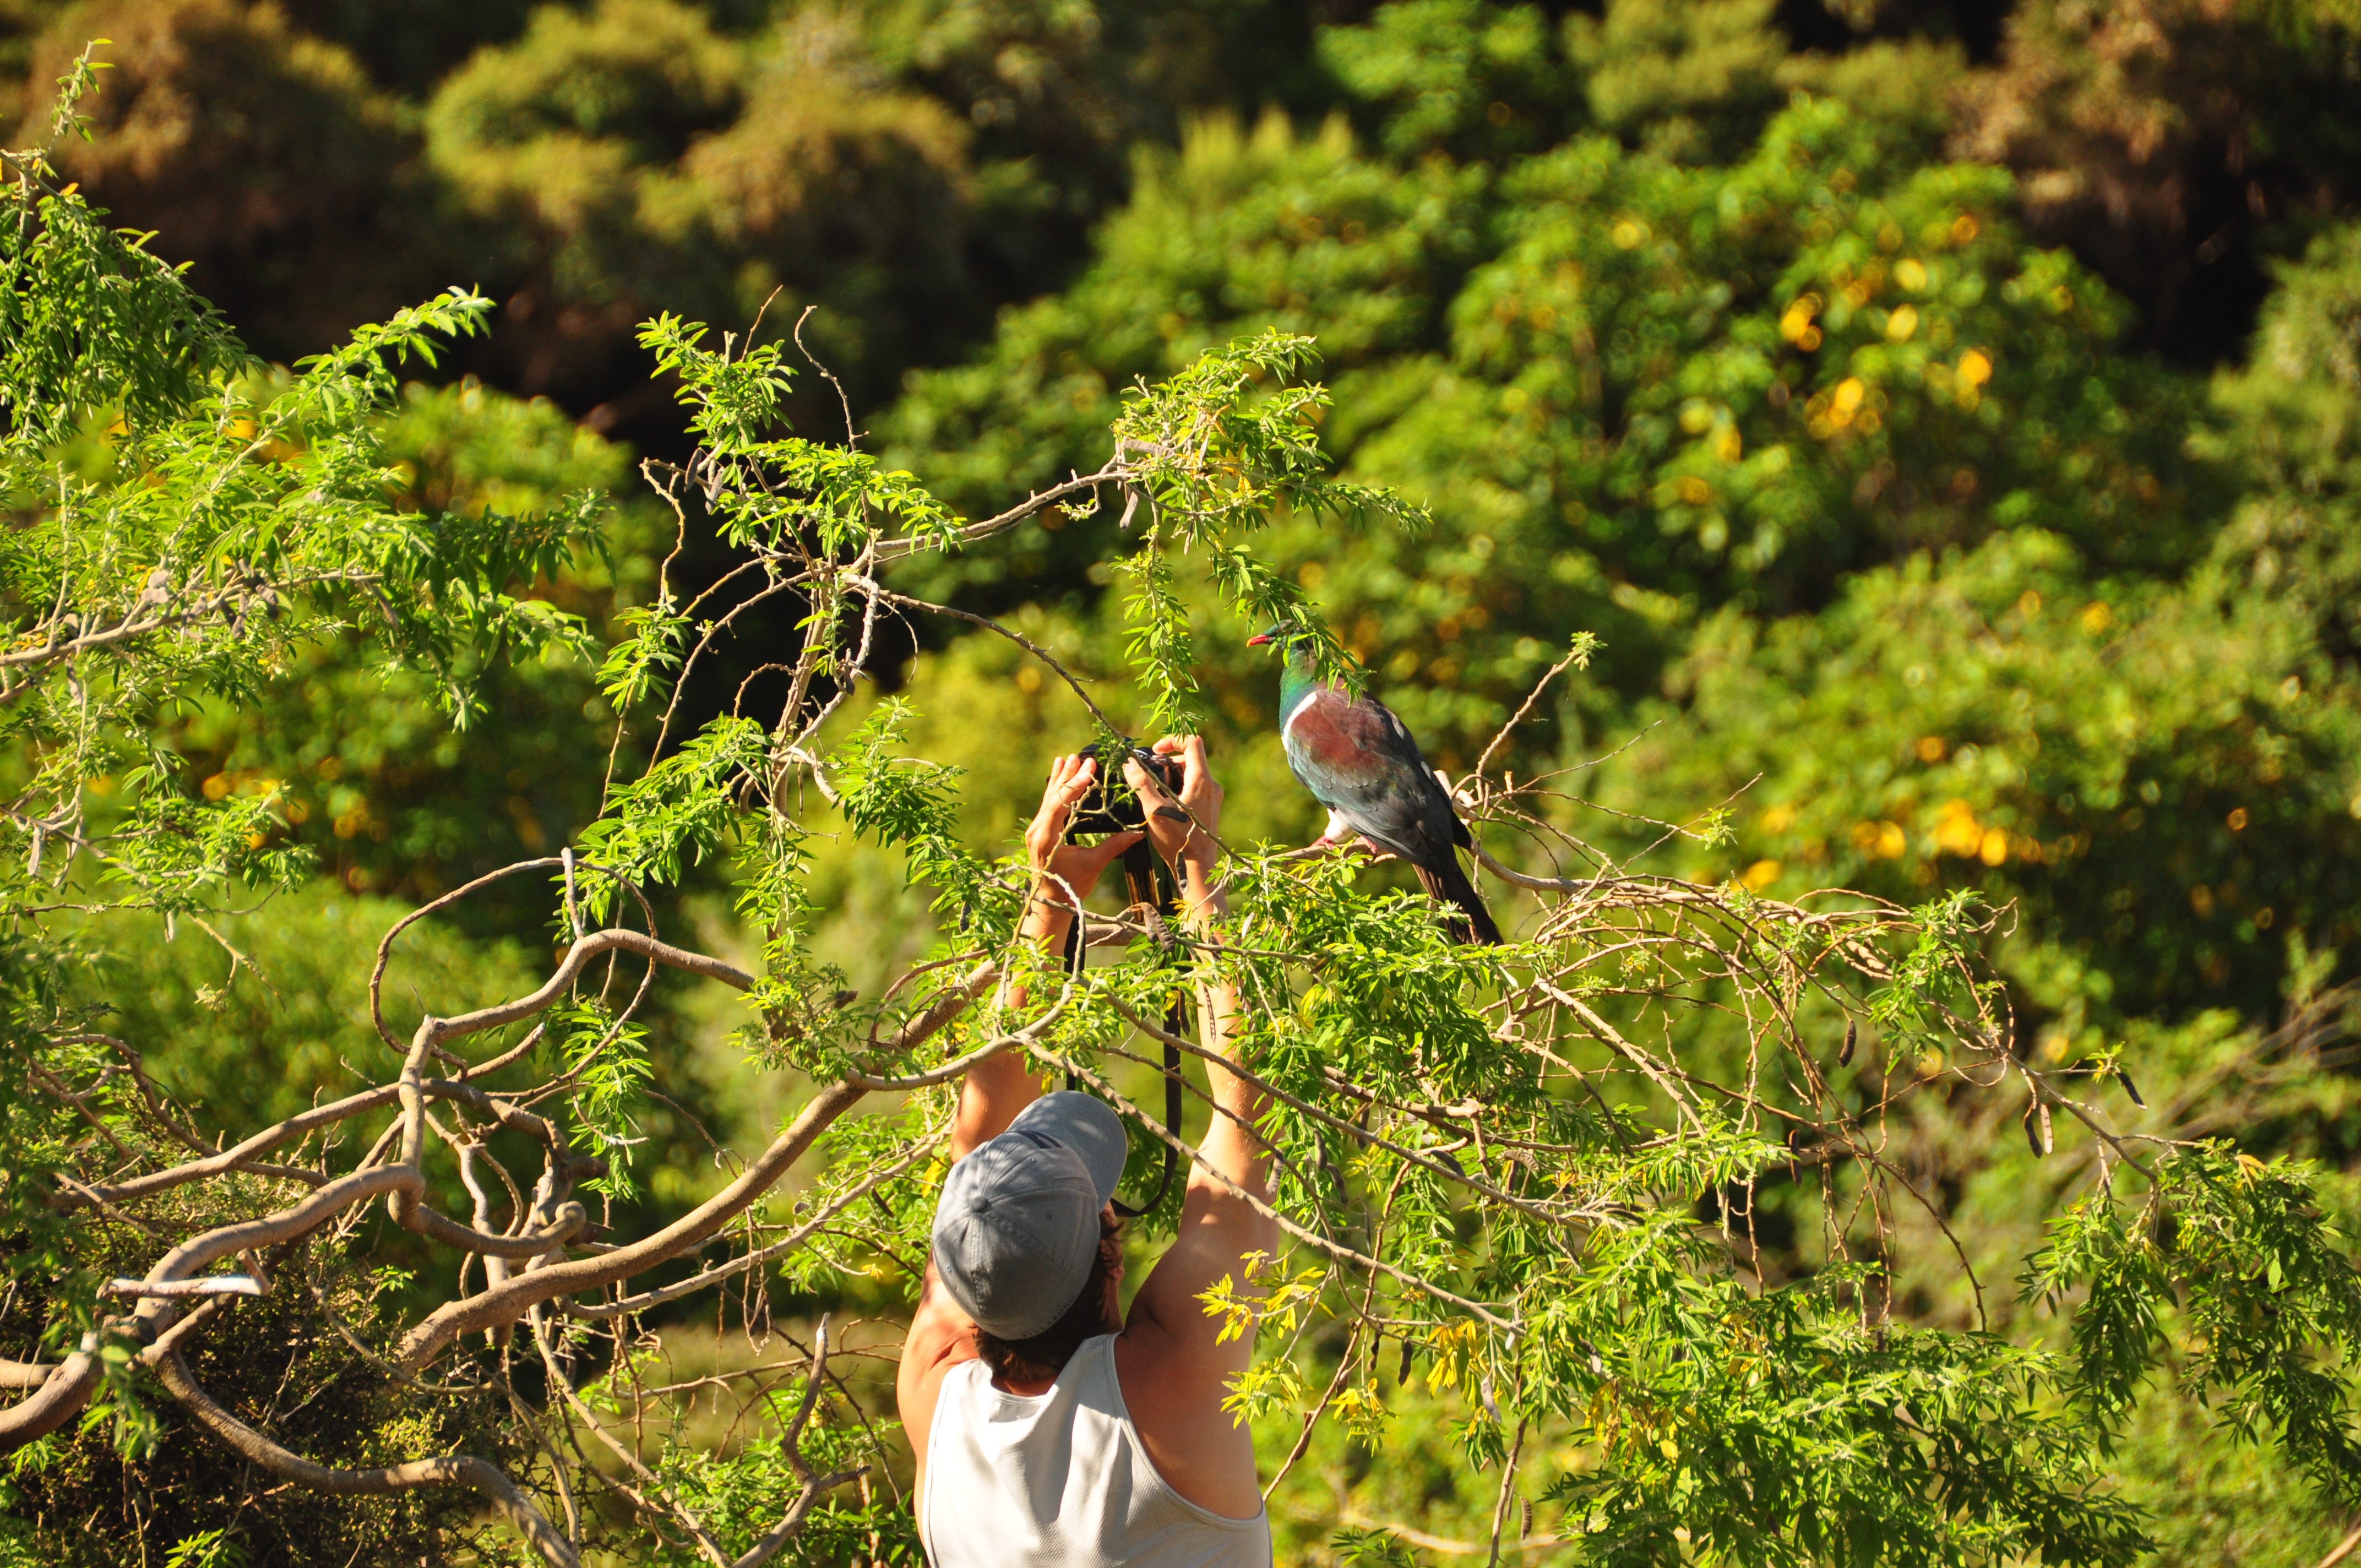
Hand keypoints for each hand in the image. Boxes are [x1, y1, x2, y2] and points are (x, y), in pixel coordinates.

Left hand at [1024, 754, 1141, 922]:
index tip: (1090, 768)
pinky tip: (1057, 772)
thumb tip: (1138, 832)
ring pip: (1048, 797)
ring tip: (1069, 758)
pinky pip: (1047, 804)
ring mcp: (1036, 829)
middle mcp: (1037, 829)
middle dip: (1069, 776)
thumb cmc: (1071, 886)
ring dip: (1061, 778)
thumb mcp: (1093, 865)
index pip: (1061, 803)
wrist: (1051, 902)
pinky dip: (1055, 788)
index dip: (1076, 784)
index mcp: (1047, 837)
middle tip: (1083, 758)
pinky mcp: (1039, 831)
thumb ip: (1114, 845)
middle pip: (1053, 796)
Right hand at [1126, 735, 1222, 873]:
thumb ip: (1141, 784)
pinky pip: (1195, 788)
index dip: (1172, 740)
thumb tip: (1129, 764)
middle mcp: (1212, 785)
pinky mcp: (1210, 808)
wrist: (1197, 869)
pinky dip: (1179, 788)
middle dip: (1168, 762)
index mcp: (1201, 780)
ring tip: (1155, 794)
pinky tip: (1165, 807)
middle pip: (1191, 758)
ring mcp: (1213, 797)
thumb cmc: (1177, 840)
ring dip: (1172, 777)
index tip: (1155, 751)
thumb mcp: (1154, 810)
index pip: (1193, 742)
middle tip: (1150, 776)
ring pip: (1192, 774)